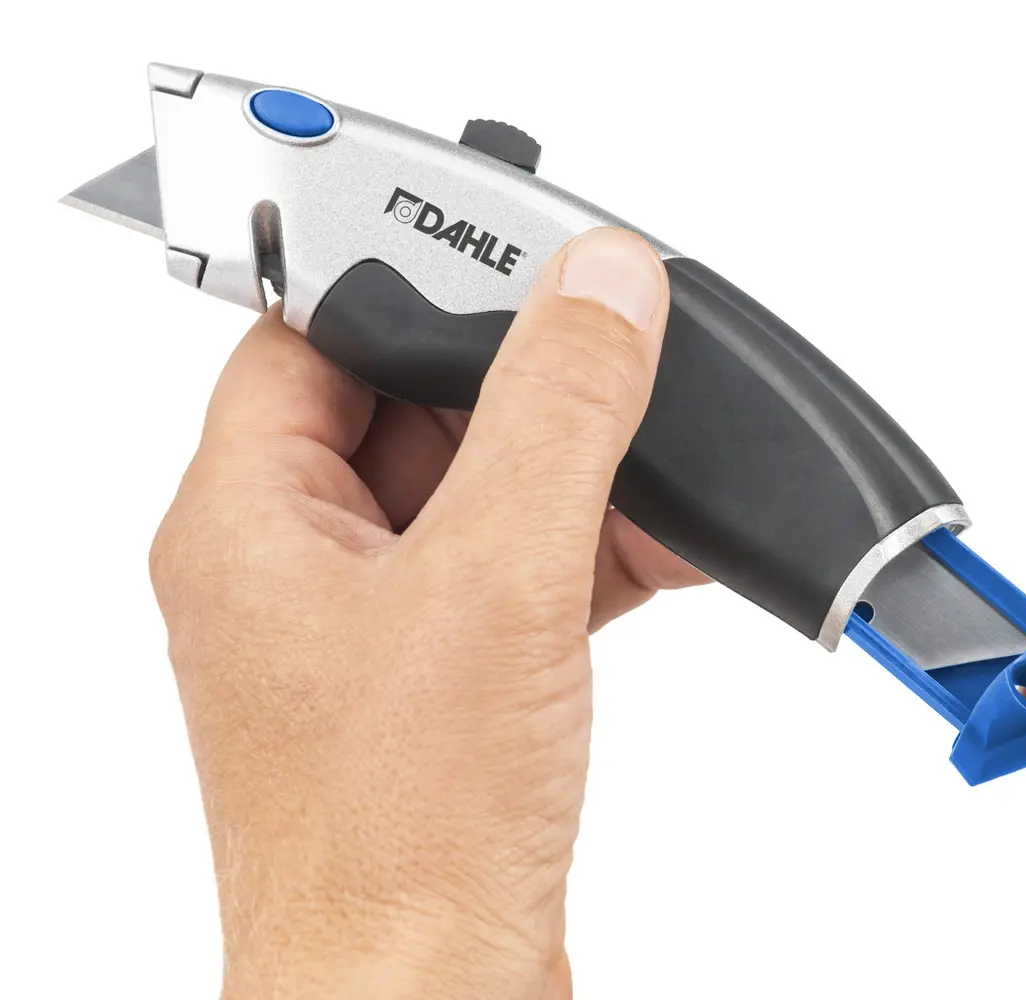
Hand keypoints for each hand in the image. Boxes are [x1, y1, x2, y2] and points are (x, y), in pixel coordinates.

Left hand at [149, 227, 703, 999]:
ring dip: (575, 482)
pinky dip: (591, 557)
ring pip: (478, 499)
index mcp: (248, 525)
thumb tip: (605, 289)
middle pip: (411, 412)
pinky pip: (517, 578)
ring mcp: (371, 635)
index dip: (405, 280)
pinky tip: (665, 551)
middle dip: (525, 394)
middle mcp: (298, 572)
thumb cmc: (399, 841)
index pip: (309, 337)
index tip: (506, 253)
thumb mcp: (496, 580)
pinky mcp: (441, 689)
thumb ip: (557, 416)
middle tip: (614, 362)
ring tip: (659, 473)